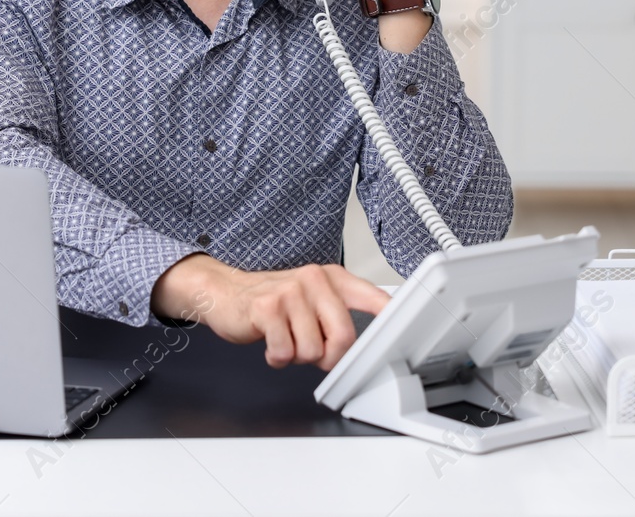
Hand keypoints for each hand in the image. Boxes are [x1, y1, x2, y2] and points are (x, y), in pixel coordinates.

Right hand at [152, 254, 389, 369]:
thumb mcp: (311, 301)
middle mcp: (314, 280)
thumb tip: (366, 345)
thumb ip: (338, 317)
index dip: (392, 315)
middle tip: (314, 352)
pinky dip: (277, 357)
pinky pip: (285, 352)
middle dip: (330, 356)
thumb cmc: (272, 301)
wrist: (225, 292)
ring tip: (285, 338)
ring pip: (312, 351)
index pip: (372, 297)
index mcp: (332, 278)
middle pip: (344, 336)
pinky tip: (270, 341)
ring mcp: (290, 292)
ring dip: (296, 356)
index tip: (409, 327)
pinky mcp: (267, 307)